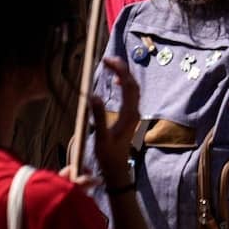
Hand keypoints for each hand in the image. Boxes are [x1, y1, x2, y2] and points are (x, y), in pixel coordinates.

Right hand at [89, 57, 139, 187]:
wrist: (117, 168)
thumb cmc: (108, 155)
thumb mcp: (101, 136)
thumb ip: (98, 116)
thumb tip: (94, 95)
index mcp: (129, 114)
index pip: (129, 85)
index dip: (120, 70)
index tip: (107, 60)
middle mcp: (135, 111)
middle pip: (133, 84)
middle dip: (122, 69)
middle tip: (108, 60)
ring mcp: (134, 114)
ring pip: (133, 89)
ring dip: (124, 76)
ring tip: (111, 66)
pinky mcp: (130, 117)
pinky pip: (131, 95)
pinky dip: (125, 84)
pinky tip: (116, 82)